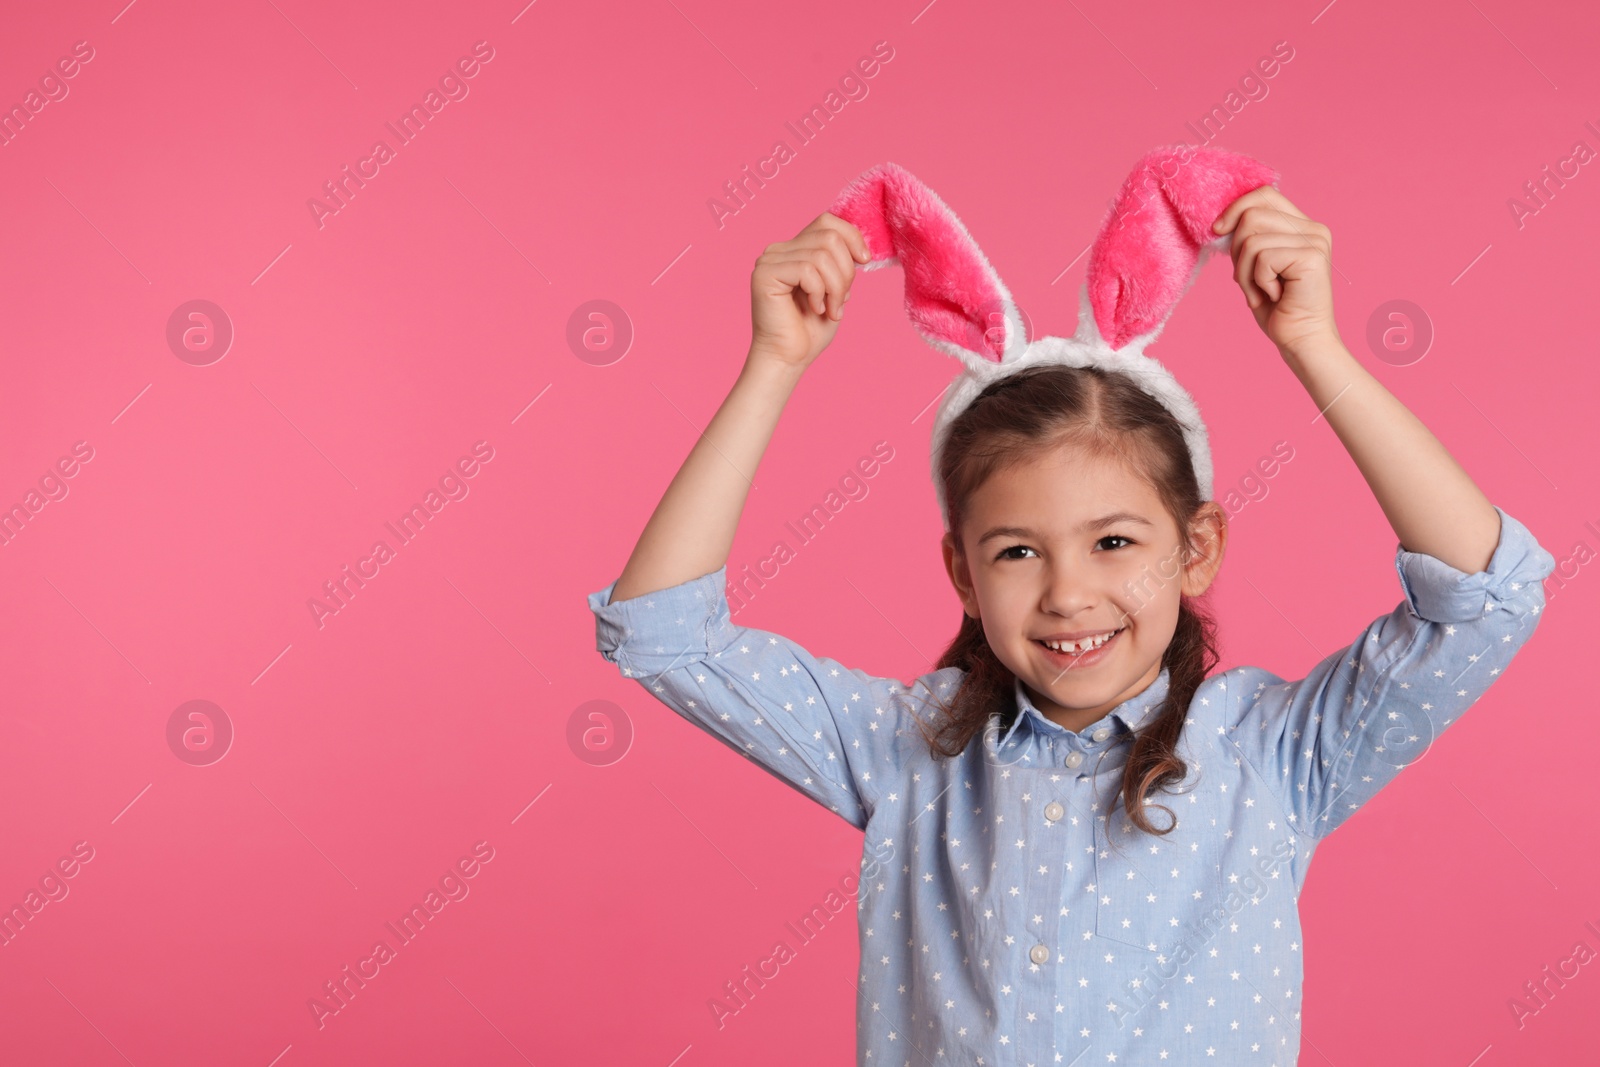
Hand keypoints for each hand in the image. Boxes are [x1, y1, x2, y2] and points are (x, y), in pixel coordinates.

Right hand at [747, 212, 870, 369]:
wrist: (788, 359)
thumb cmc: (810, 330)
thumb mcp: (836, 289)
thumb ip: (842, 264)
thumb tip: (860, 247)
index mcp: (795, 249)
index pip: (827, 221)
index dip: (852, 236)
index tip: (865, 262)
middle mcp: (779, 249)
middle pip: (829, 237)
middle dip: (846, 271)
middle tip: (841, 301)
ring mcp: (769, 260)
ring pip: (822, 255)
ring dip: (835, 288)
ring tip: (831, 310)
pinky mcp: (765, 274)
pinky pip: (808, 270)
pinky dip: (819, 292)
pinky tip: (814, 309)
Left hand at [1212, 186, 1339, 356]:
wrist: (1300, 339)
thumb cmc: (1277, 307)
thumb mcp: (1256, 266)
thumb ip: (1248, 240)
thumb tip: (1220, 223)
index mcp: (1302, 225)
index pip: (1264, 194)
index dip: (1235, 208)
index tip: (1217, 231)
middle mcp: (1313, 228)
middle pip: (1252, 214)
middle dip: (1237, 251)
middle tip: (1247, 280)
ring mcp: (1315, 240)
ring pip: (1252, 239)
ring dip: (1245, 272)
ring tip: (1260, 291)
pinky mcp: (1312, 256)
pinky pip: (1262, 258)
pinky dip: (1257, 282)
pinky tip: (1274, 295)